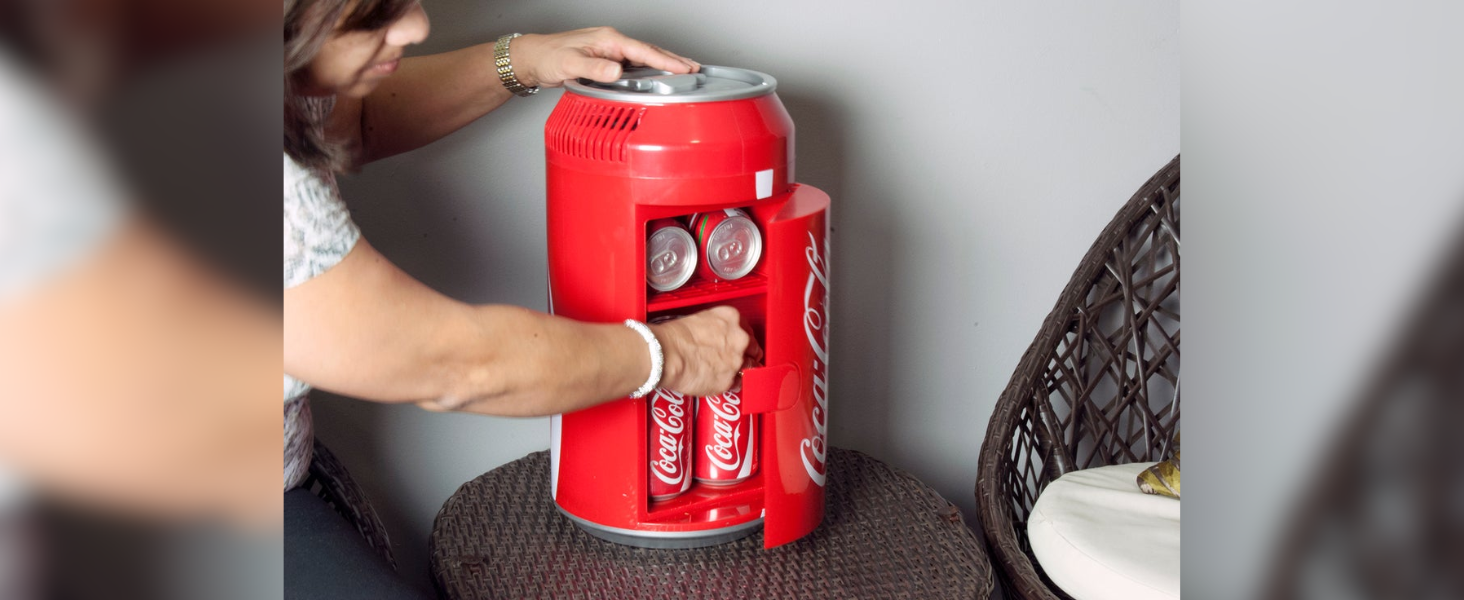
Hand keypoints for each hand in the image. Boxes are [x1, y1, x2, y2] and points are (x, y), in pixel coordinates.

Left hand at [509, 27, 699, 88]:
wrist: (533, 58)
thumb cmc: (548, 57)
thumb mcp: (570, 64)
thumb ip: (594, 69)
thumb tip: (617, 72)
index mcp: (608, 40)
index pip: (644, 51)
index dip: (666, 61)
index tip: (684, 68)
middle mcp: (611, 42)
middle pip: (650, 51)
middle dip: (674, 59)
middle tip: (695, 68)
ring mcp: (610, 50)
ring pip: (644, 57)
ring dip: (665, 63)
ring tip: (684, 70)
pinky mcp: (606, 59)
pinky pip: (634, 63)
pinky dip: (650, 68)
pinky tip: (657, 74)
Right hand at [651, 306, 755, 395]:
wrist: (665, 354)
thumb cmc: (674, 338)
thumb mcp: (699, 319)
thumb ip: (716, 327)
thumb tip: (716, 337)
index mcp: (732, 318)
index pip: (748, 329)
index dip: (743, 339)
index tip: (739, 344)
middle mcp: (739, 338)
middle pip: (754, 348)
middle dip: (747, 354)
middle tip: (736, 358)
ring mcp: (736, 360)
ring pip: (751, 367)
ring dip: (743, 370)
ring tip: (731, 372)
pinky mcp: (729, 380)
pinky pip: (738, 384)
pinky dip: (732, 384)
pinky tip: (723, 381)